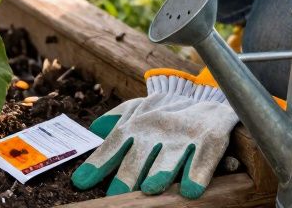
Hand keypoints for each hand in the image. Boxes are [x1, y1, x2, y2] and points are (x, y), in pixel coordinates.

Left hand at [71, 71, 238, 198]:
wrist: (207, 95)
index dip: (98, 164)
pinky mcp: (209, 139)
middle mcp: (157, 129)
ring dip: (160, 173)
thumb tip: (94, 129)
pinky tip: (190, 189)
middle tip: (115, 195)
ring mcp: (183, 134)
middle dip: (127, 176)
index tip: (81, 183)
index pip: (114, 146)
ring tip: (150, 188)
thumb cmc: (165, 109)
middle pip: (139, 156)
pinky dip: (197, 174)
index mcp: (136, 125)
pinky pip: (203, 158)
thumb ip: (116, 120)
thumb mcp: (138, 108)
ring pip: (170, 157)